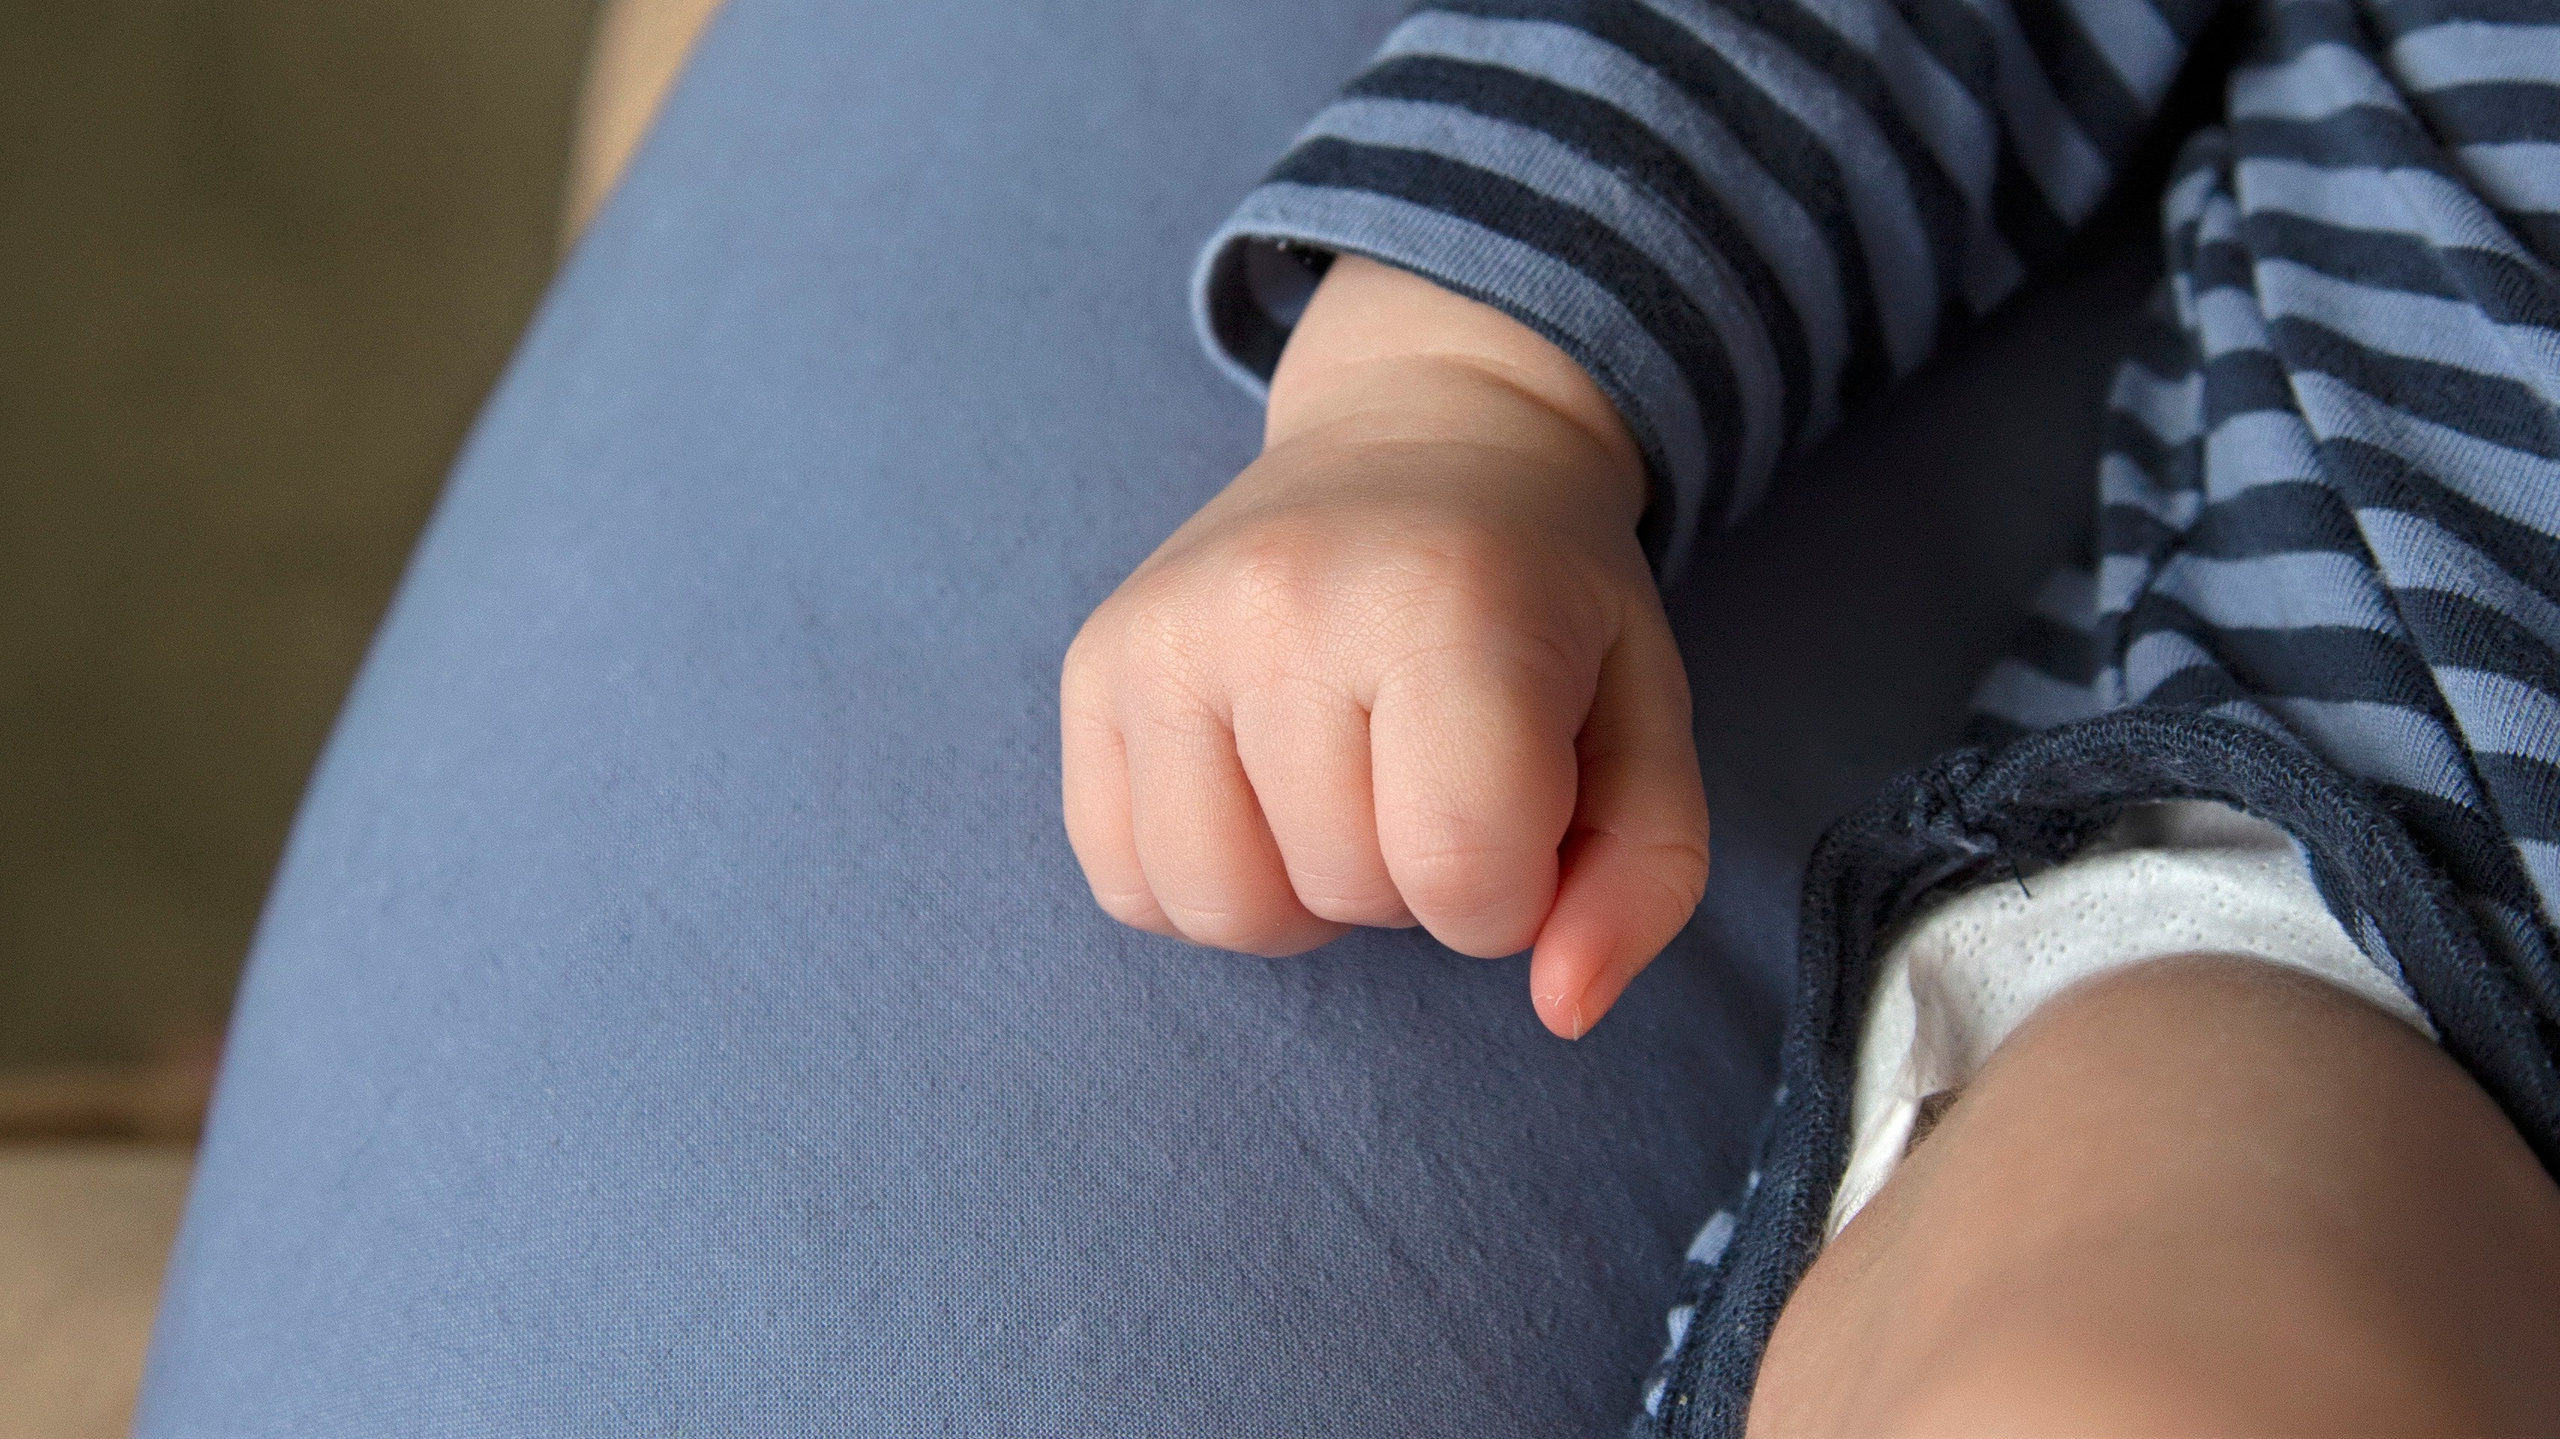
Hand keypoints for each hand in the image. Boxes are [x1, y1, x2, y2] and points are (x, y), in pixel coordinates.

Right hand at [1061, 257, 1708, 1037]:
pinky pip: (1128, 884)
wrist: (1419, 432)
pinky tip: (1261, 794)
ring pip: (1219, 910)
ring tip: (1346, 790)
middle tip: (1431, 768)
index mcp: (1442, 602)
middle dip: (1412, 875)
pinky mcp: (1094, 665)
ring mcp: (1165, 632)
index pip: (1461, 871)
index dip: (1511, 894)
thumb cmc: (1542, 594)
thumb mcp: (1646, 716)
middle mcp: (1280, 603)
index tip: (1523, 814)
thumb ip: (1644, 877)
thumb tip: (1565, 1009)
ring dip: (1302, 894)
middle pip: (1345, 891)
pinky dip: (1205, 880)